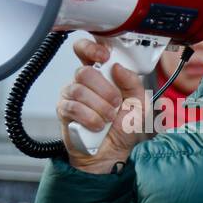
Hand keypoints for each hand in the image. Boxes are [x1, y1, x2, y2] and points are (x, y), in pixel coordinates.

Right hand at [57, 36, 150, 173]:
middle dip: (105, 90)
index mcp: (100, 73)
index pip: (86, 49)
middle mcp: (83, 82)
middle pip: (85, 71)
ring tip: (108, 118)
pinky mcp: (64, 112)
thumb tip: (117, 67)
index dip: (91, 48)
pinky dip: (91, 119)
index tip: (104, 57)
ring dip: (100, 107)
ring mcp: (71, 95)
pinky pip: (74, 108)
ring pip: (80, 90)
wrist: (112, 153)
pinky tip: (97, 125)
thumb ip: (134, 83)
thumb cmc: (123, 127)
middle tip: (115, 103)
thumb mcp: (139, 104)